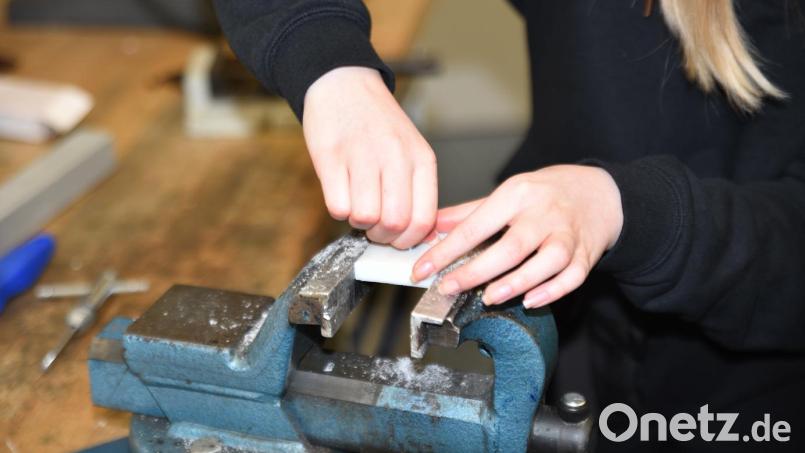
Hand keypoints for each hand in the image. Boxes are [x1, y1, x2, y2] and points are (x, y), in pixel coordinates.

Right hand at [303, 66, 437, 248]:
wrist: (342, 82)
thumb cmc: (376, 123)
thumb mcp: (410, 149)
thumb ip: (415, 187)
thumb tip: (415, 233)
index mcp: (420, 159)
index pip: (424, 219)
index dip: (408, 240)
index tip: (397, 239)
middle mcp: (395, 157)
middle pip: (395, 223)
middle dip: (381, 236)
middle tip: (374, 226)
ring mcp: (362, 156)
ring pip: (365, 218)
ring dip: (358, 222)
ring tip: (357, 205)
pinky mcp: (331, 157)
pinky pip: (337, 206)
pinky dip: (338, 209)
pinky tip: (340, 192)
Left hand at [411, 165, 622, 307]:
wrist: (599, 192)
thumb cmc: (546, 194)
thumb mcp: (507, 193)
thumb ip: (469, 213)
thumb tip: (432, 226)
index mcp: (517, 194)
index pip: (476, 226)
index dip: (446, 250)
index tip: (422, 269)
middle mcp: (543, 213)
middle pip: (510, 246)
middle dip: (476, 271)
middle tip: (449, 288)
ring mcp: (567, 235)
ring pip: (546, 261)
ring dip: (516, 283)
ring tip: (490, 297)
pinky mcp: (586, 254)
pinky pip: (572, 276)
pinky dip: (552, 291)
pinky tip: (530, 301)